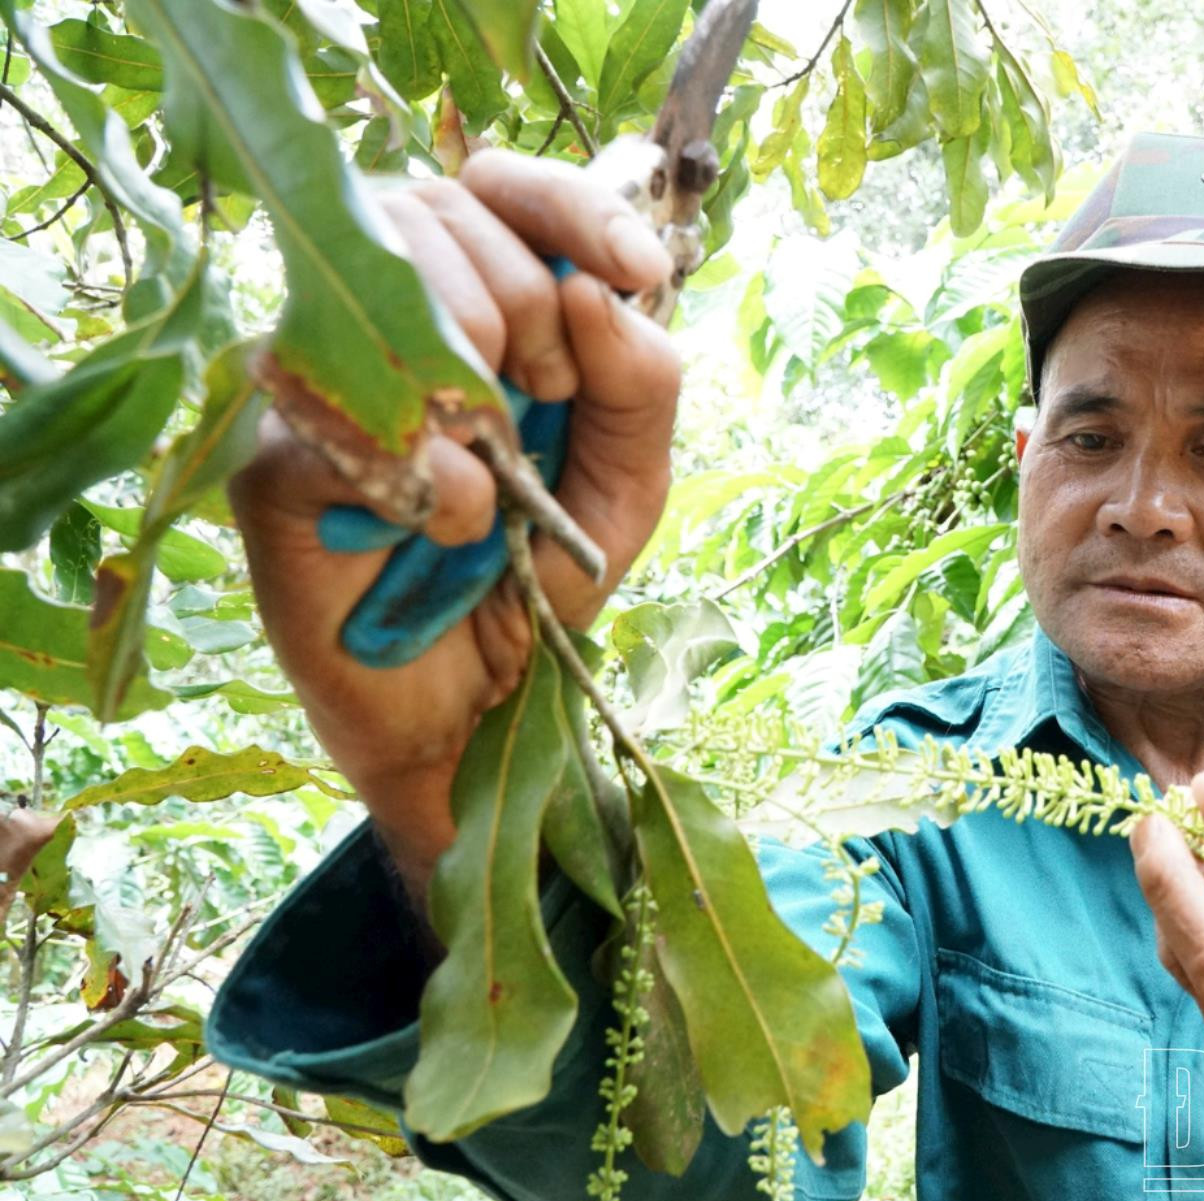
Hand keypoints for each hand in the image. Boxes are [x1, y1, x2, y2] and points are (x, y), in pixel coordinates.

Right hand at [230, 151, 680, 901]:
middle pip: (441, 212)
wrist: (471, 716)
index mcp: (475, 304)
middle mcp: (382, 318)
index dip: (572, 207)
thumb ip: (641, 387)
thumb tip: (596, 293)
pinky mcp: (269, 463)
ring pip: (376, 278)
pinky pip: (332, 410)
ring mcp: (315, 380)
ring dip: (471, 366)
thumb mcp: (626, 487)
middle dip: (527, 304)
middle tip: (545, 404)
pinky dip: (422, 467)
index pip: (501, 188)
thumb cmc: (536, 584)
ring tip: (499, 462)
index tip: (633, 267)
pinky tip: (457, 519)